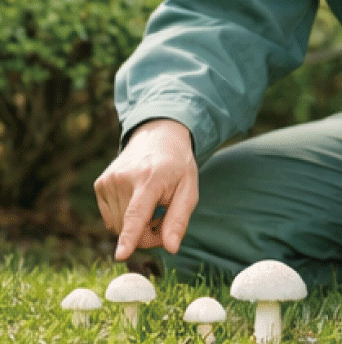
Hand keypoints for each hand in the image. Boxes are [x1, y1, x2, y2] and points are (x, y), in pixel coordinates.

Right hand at [94, 119, 197, 259]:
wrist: (158, 138)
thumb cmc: (177, 168)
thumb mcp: (189, 190)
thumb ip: (179, 220)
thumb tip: (171, 248)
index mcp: (149, 178)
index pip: (137, 213)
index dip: (130, 236)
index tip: (120, 255)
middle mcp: (124, 178)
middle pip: (129, 228)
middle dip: (148, 235)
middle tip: (165, 220)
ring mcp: (108, 181)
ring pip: (118, 227)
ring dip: (137, 228)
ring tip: (153, 208)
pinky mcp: (100, 185)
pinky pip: (111, 219)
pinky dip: (125, 219)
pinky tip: (138, 203)